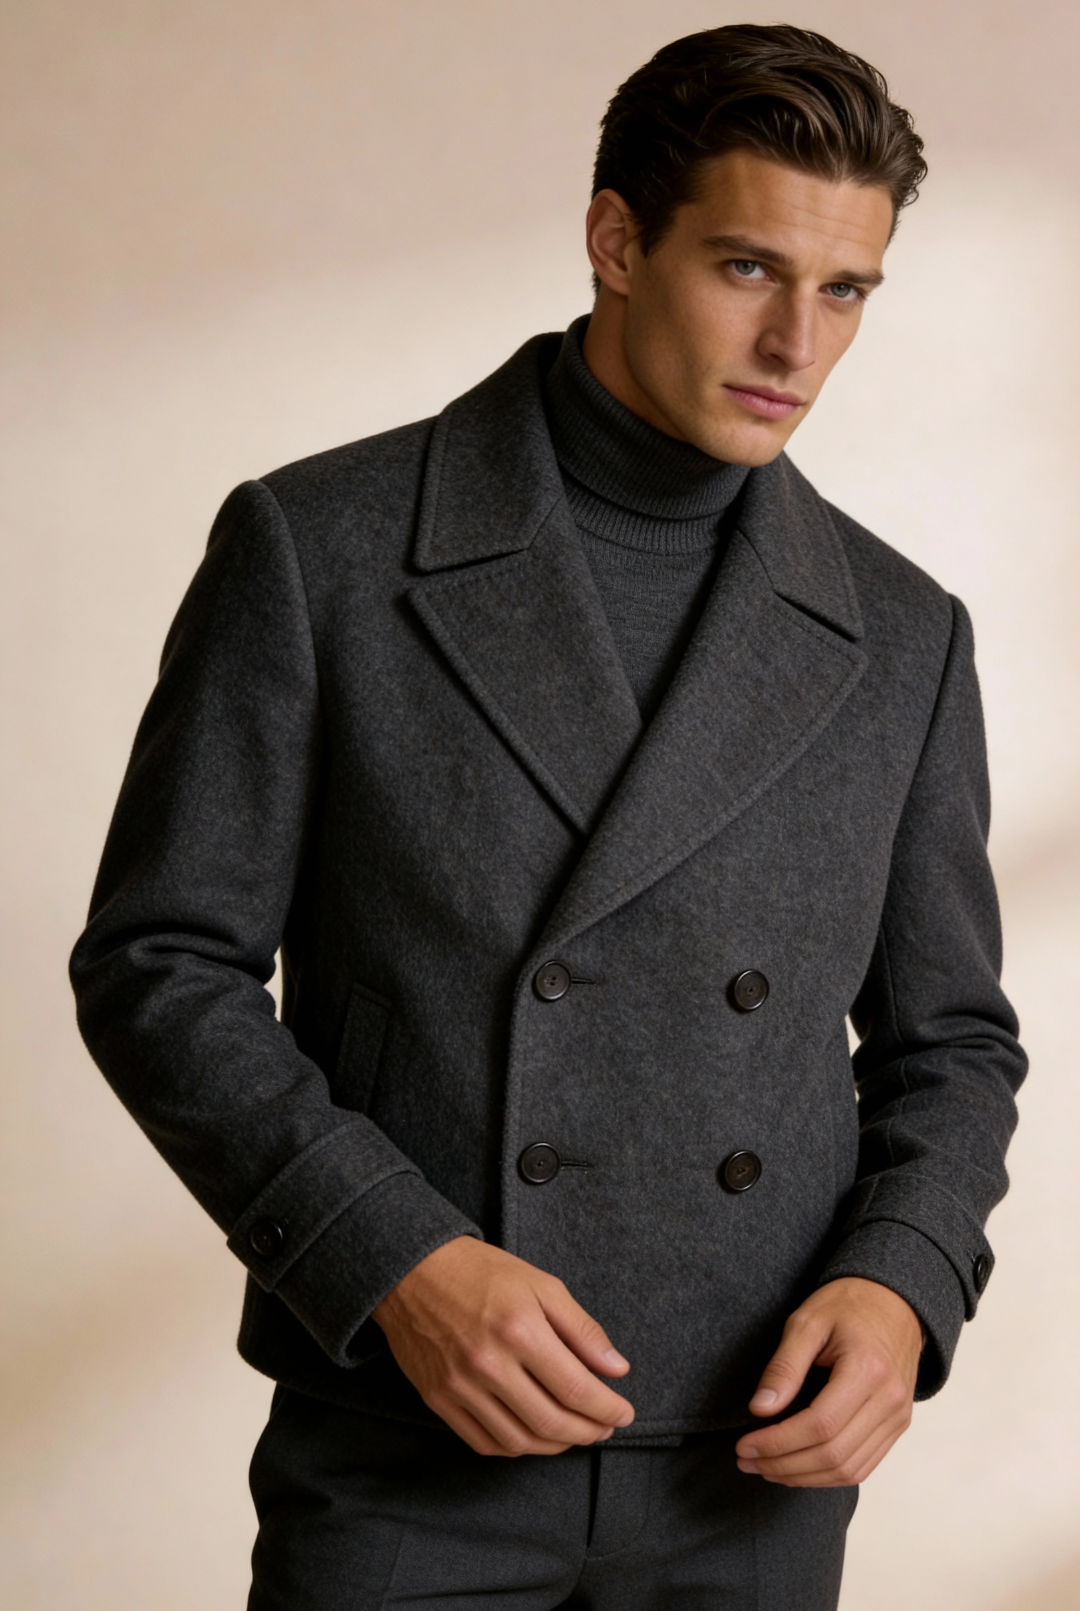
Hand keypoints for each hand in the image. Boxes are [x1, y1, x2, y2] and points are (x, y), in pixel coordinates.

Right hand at [371, 1236, 634, 1455]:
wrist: (413, 1271)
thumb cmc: (483, 1272)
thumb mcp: (541, 1285)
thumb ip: (582, 1329)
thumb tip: (617, 1369)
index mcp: (520, 1330)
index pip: (576, 1389)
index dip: (608, 1408)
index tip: (625, 1412)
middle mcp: (489, 1364)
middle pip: (551, 1422)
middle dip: (589, 1431)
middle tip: (606, 1427)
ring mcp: (460, 1387)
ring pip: (520, 1440)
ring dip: (556, 1445)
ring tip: (575, 1432)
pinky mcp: (439, 1400)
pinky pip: (484, 1443)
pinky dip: (517, 1447)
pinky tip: (534, 1435)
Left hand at [735, 1277, 921, 1486]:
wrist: (892, 1302)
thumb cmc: (847, 1306)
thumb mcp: (807, 1322)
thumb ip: (784, 1366)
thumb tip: (759, 1409)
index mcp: (867, 1369)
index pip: (819, 1426)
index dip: (778, 1442)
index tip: (744, 1445)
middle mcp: (889, 1400)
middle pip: (833, 1455)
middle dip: (783, 1465)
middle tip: (746, 1460)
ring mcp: (897, 1417)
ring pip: (849, 1470)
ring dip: (802, 1477)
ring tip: (765, 1468)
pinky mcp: (897, 1426)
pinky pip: (863, 1466)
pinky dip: (827, 1476)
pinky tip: (797, 1468)